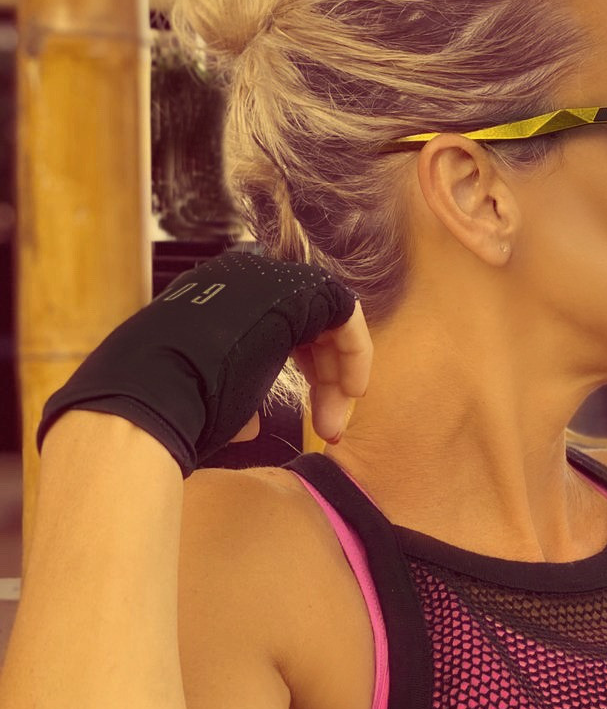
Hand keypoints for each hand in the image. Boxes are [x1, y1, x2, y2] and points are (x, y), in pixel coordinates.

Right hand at [37, 250, 364, 474]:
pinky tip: (352, 390)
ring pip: (326, 321)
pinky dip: (355, 351)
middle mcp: (240, 283)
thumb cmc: (169, 412)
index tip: (311, 422)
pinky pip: (344, 312)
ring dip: (338, 376)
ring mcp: (264, 279)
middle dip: (324, 381)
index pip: (279, 331)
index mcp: (215, 302)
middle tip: (328, 429)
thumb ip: (237, 405)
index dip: (304, 376)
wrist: (150, 402)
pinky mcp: (292, 290)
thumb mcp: (208, 403)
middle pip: (306, 327)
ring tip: (333, 424)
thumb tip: (250, 425)